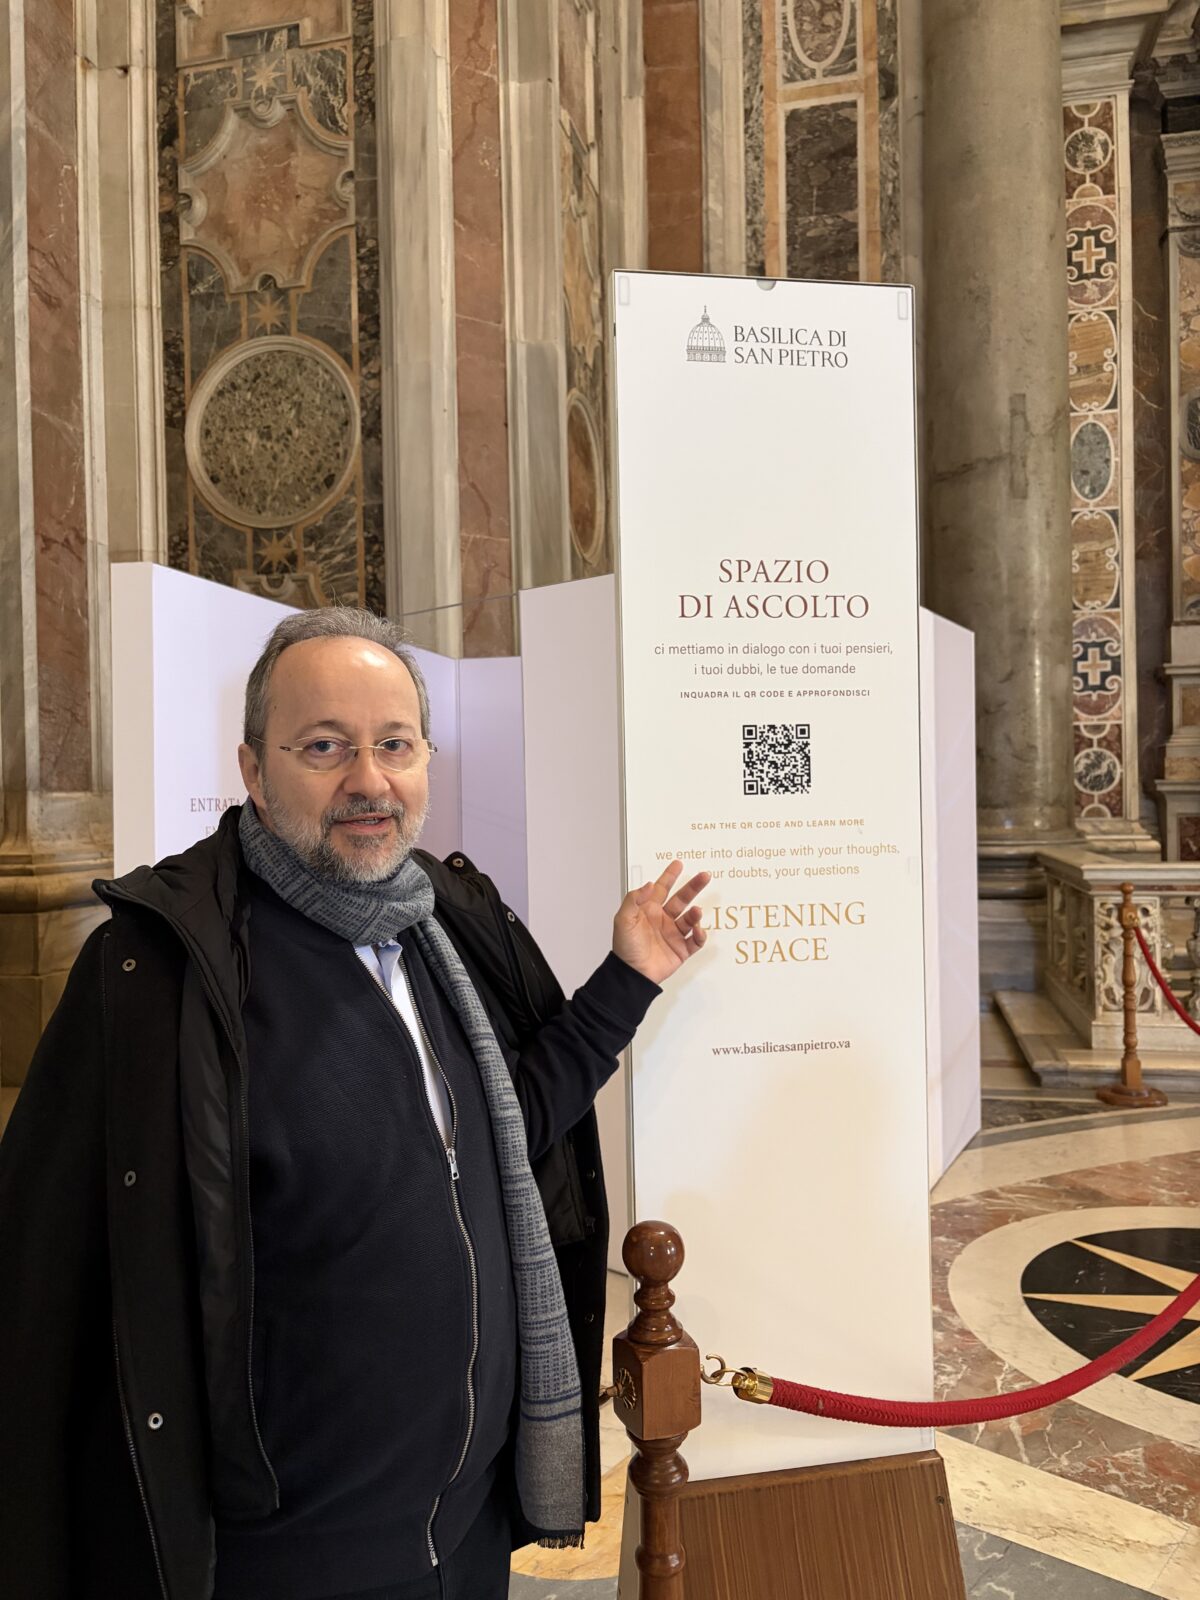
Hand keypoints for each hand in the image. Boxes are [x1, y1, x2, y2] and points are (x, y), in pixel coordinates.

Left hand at [613, 861, 710, 984]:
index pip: (662, 888)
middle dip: (693, 887)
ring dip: (695, 913)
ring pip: (690, 919)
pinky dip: (700, 935)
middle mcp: (663, 920)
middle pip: (682, 899)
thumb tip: (648, 884)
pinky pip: (696, 940)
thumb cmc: (625, 948)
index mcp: (649, 910)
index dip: (670, 876)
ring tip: (696, 912)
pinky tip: (697, 930)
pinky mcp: (681, 949)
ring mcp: (673, 934)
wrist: (632, 974)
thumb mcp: (623, 919)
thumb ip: (634, 899)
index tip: (678, 864)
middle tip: (704, 876)